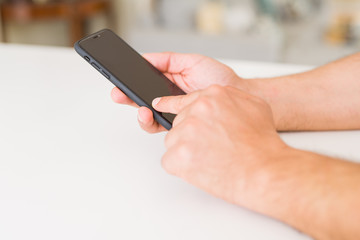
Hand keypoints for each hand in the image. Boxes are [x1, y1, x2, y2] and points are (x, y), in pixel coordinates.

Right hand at [111, 52, 244, 132]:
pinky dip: (151, 122)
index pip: (143, 83)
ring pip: (148, 116)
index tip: (118, 79)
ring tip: (141, 108)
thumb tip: (144, 57)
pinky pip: (159, 127)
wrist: (237, 96)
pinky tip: (152, 114)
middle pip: (140, 100)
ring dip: (139, 113)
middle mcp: (168, 99)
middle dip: (126, 97)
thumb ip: (168, 60)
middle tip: (118, 94)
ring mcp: (173, 113)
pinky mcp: (179, 126)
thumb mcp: (191, 62)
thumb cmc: (219, 79)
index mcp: (168, 82)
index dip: (129, 82)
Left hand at [152, 85, 287, 207]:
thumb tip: (215, 100)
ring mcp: (185, 132)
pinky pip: (169, 160)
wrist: (264, 171)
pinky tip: (201, 168)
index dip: (176, 108)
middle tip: (211, 148)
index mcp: (213, 96)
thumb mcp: (254, 105)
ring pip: (173, 141)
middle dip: (190, 136)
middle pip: (179, 123)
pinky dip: (181, 167)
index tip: (160, 106)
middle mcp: (196, 110)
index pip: (183, 100)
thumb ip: (230, 98)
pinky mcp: (177, 154)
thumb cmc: (261, 144)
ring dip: (186, 151)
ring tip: (210, 159)